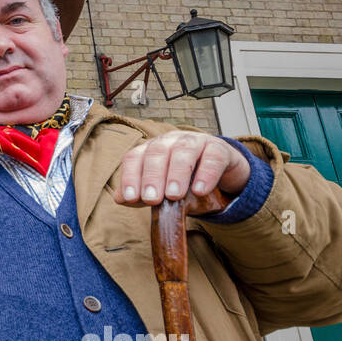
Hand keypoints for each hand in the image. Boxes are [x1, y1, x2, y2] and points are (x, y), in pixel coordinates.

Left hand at [113, 131, 249, 205]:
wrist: (220, 172)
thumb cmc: (185, 180)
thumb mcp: (163, 188)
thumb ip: (142, 194)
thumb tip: (121, 199)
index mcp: (151, 149)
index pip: (134, 157)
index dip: (130, 176)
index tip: (131, 198)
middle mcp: (171, 141)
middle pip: (157, 152)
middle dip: (152, 176)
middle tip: (152, 198)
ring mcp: (195, 142)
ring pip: (184, 151)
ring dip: (177, 173)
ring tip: (174, 195)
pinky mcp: (219, 149)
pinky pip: (213, 157)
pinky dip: (206, 174)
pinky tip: (200, 190)